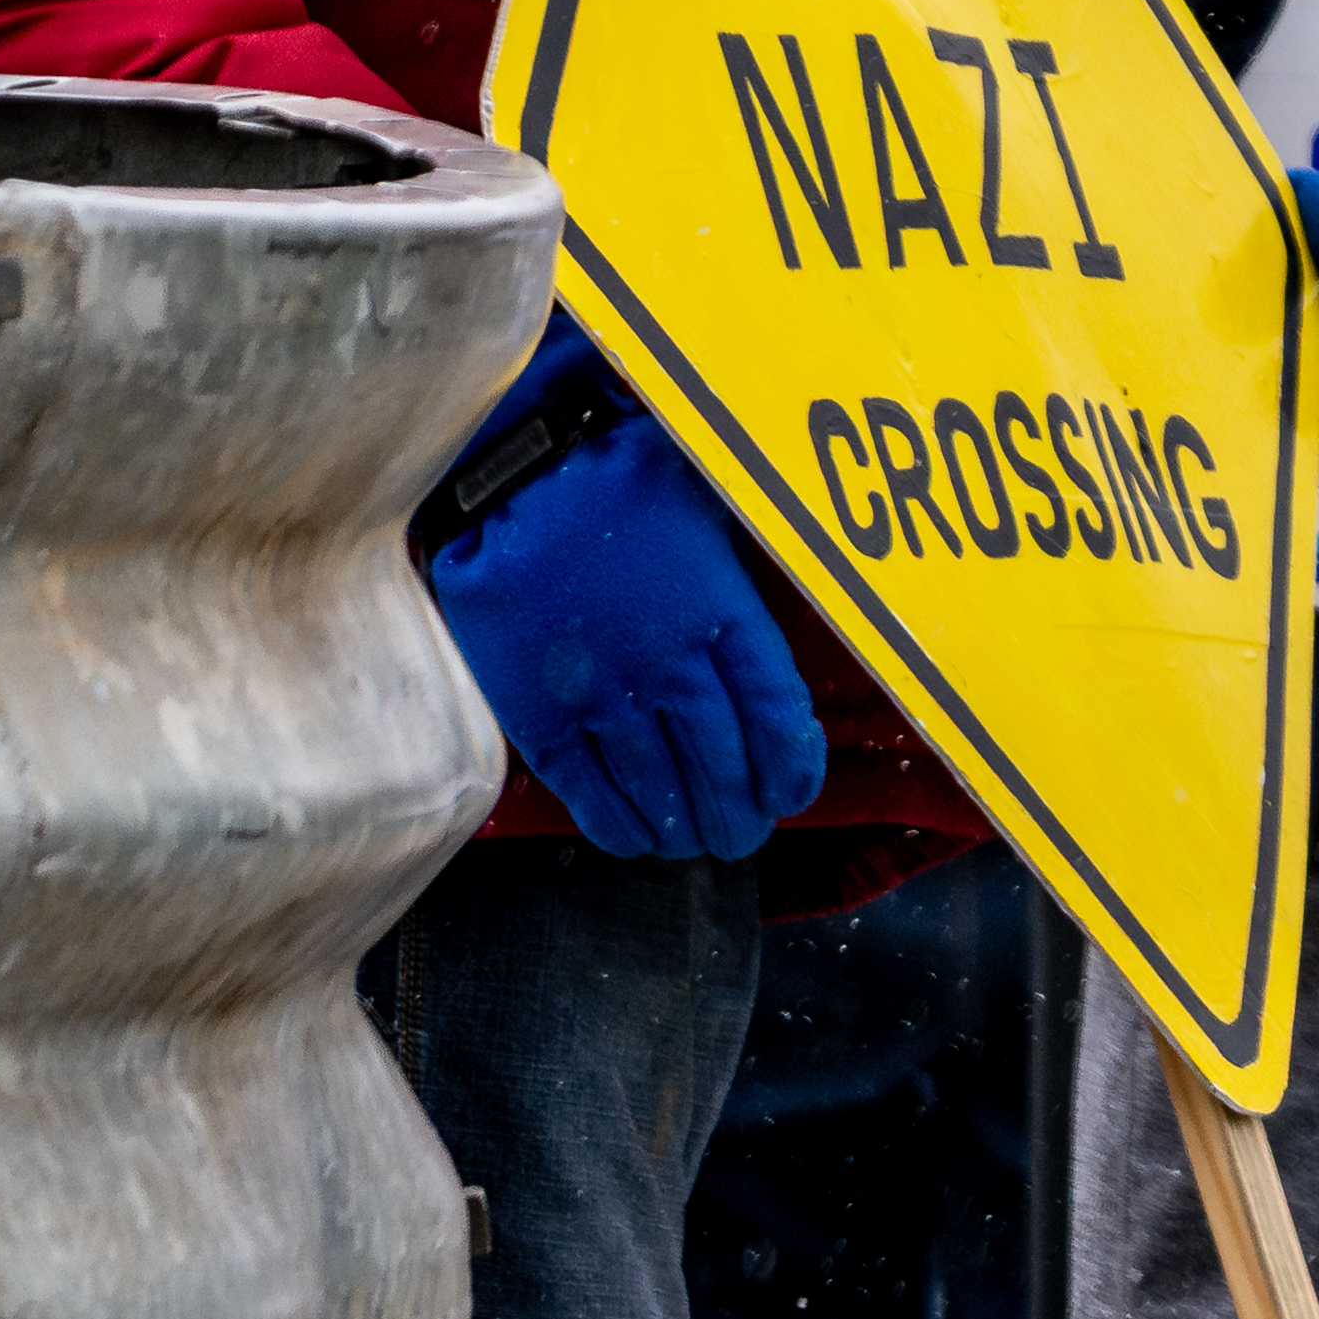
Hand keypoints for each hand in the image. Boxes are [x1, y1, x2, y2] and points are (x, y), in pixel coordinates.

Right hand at [419, 336, 829, 863]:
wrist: (515, 474)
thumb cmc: (622, 477)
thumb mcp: (712, 508)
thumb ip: (747, 568)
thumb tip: (803, 581)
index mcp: (723, 611)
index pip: (777, 711)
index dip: (792, 764)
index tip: (793, 792)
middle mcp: (671, 661)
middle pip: (723, 761)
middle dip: (739, 810)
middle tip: (743, 833)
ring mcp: (604, 690)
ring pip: (659, 784)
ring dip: (685, 825)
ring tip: (697, 844)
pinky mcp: (540, 708)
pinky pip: (588, 785)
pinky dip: (616, 821)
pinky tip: (635, 840)